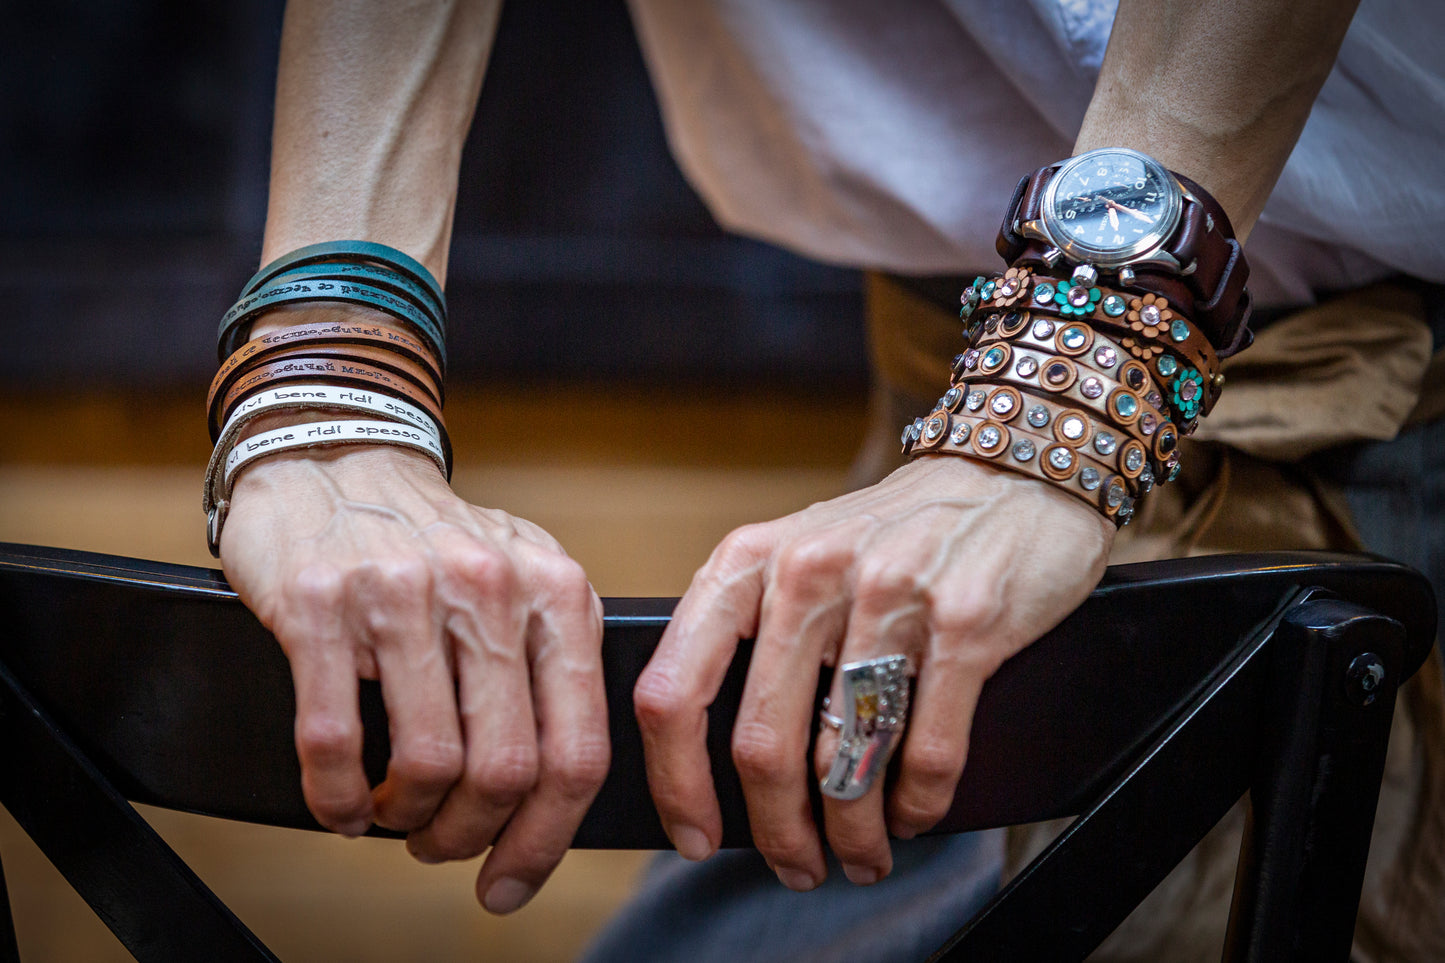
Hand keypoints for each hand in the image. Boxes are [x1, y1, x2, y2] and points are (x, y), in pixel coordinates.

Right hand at [221, 443, 608, 913]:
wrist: (337, 454)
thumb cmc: (436, 538)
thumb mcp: (525, 578)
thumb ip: (555, 665)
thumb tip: (559, 793)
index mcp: (557, 594)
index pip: (577, 749)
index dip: (548, 838)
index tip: (512, 879)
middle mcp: (491, 590)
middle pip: (507, 772)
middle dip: (472, 836)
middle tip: (442, 846)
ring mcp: (404, 594)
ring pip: (429, 766)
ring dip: (408, 820)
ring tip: (393, 817)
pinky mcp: (321, 604)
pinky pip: (334, 741)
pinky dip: (336, 798)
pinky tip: (340, 803)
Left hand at [633, 455, 1112, 889]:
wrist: (1012, 474)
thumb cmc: (893, 534)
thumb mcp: (798, 557)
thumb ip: (752, 635)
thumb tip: (714, 763)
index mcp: (747, 561)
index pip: (675, 690)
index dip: (675, 783)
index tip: (693, 837)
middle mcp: (807, 573)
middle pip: (762, 747)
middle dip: (776, 832)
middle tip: (795, 867)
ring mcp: (889, 595)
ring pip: (846, 762)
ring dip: (852, 833)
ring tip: (860, 856)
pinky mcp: (966, 622)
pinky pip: (928, 752)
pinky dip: (919, 805)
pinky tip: (914, 814)